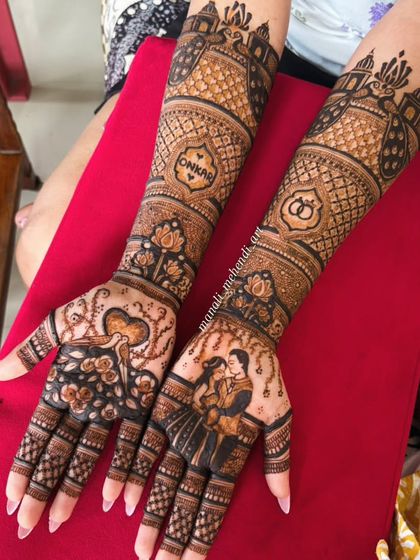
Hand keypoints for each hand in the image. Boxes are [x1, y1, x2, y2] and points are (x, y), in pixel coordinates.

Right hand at [0, 279, 175, 536]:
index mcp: (64, 387)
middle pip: (60, 453)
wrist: (142, 295)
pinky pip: (133, 441)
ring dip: (74, 487)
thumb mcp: (59, 325)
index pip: (39, 435)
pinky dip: (125, 469)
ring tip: (59, 518)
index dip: (25, 466)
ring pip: (90, 455)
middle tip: (28, 523)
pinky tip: (116, 499)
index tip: (12, 497)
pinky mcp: (142, 401)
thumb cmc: (99, 306)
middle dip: (43, 487)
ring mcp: (114, 405)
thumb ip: (31, 350)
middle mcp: (87, 403)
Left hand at [130, 315, 291, 559]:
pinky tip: (122, 497)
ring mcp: (181, 431)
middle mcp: (201, 449)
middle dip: (172, 533)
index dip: (201, 534)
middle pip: (184, 501)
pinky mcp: (163, 409)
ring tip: (139, 546)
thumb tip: (286, 505)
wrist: (240, 335)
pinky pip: (145, 445)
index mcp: (228, 454)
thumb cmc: (262, 375)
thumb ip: (278, 458)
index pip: (213, 505)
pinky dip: (134, 471)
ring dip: (151, 513)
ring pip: (162, 481)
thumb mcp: (278, 417)